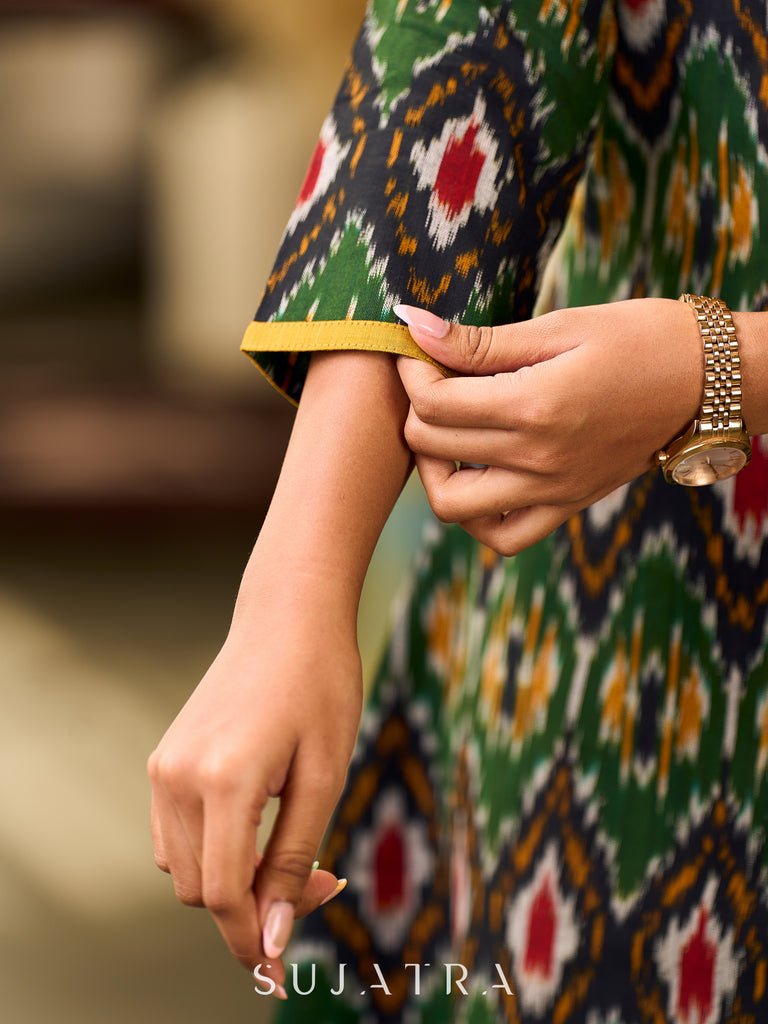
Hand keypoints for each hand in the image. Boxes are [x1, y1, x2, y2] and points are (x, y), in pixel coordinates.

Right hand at [148, 600, 361, 989]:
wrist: (287, 617)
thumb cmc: (321, 685)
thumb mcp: (325, 773)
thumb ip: (294, 857)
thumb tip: (268, 936)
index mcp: (223, 780)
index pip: (225, 894)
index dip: (251, 941)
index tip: (277, 974)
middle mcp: (178, 778)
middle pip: (201, 890)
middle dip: (254, 907)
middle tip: (322, 883)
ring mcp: (163, 767)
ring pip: (184, 868)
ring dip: (232, 879)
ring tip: (296, 851)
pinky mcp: (163, 759)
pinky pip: (176, 834)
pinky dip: (213, 849)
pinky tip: (259, 824)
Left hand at [395, 299, 702, 554]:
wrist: (707, 381)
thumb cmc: (637, 338)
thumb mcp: (559, 326)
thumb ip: (481, 340)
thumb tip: (413, 325)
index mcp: (534, 406)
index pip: (432, 404)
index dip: (412, 371)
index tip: (420, 348)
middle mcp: (538, 458)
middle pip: (431, 448)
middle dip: (415, 408)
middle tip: (434, 378)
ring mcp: (552, 491)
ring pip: (452, 506)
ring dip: (432, 469)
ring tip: (446, 433)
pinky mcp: (567, 506)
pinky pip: (502, 536)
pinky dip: (474, 515)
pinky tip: (477, 475)